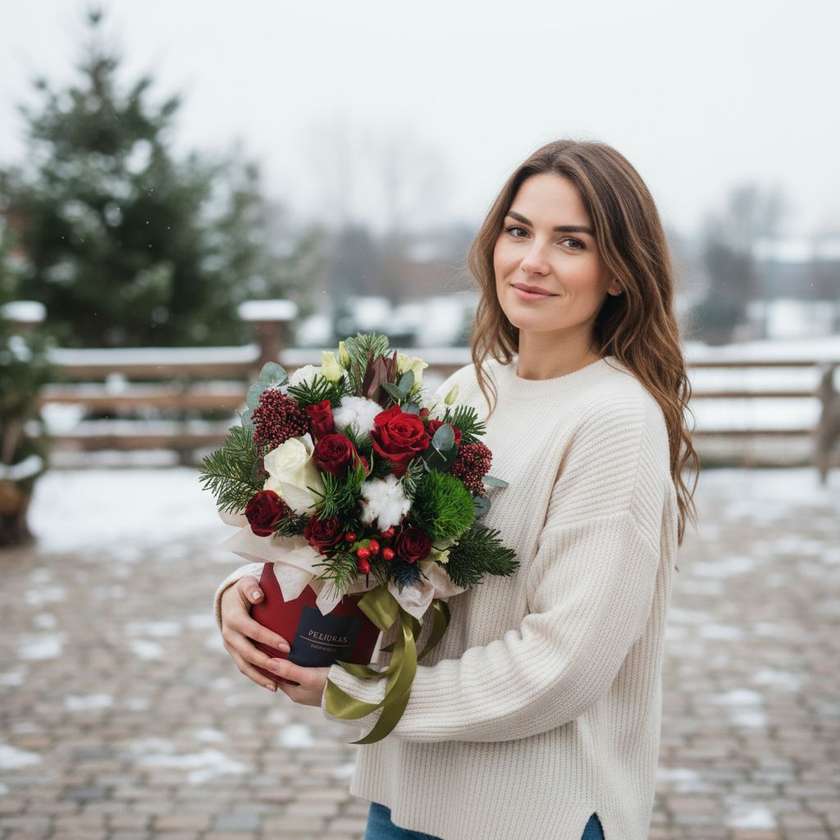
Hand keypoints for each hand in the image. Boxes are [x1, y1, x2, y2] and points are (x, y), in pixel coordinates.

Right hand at [219, 575, 329, 705]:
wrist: (228, 599)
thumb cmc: (245, 590)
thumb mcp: (246, 584)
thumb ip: (252, 588)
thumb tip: (259, 596)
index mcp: (233, 618)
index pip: (253, 631)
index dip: (269, 639)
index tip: (287, 646)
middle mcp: (229, 634)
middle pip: (247, 653)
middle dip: (265, 662)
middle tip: (284, 668)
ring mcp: (230, 646)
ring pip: (244, 665)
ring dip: (259, 677)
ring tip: (276, 687)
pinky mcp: (234, 653)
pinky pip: (244, 668)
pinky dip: (256, 677)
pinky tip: (271, 685)